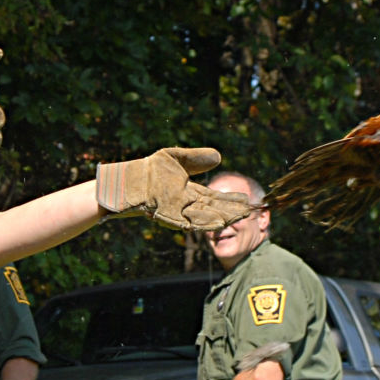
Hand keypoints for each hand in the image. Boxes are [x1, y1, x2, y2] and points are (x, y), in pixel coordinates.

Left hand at [95, 148, 252, 230]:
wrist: (130, 180)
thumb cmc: (150, 169)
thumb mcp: (176, 158)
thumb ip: (196, 158)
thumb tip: (219, 157)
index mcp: (190, 192)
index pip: (214, 197)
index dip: (230, 199)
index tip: (246, 200)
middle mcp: (187, 204)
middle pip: (214, 209)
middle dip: (231, 210)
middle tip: (250, 211)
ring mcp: (179, 212)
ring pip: (206, 217)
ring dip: (223, 218)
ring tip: (240, 217)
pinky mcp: (171, 217)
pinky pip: (191, 222)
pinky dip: (205, 223)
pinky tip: (220, 222)